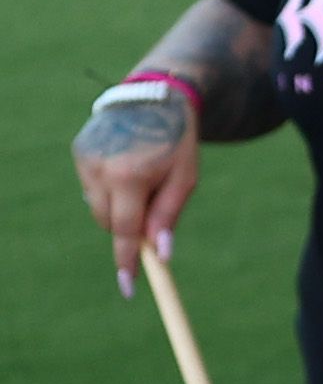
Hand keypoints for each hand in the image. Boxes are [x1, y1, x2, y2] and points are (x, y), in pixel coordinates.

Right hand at [72, 89, 199, 293]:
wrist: (154, 96)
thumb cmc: (177, 140)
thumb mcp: (185, 179)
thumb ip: (168, 216)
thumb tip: (159, 254)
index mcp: (129, 176)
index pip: (124, 229)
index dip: (126, 260)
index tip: (128, 287)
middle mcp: (100, 168)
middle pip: (109, 223)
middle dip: (129, 229)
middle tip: (153, 215)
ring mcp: (84, 160)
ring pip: (98, 207)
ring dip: (120, 207)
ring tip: (144, 178)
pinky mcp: (78, 152)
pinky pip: (93, 188)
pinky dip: (110, 189)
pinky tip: (128, 167)